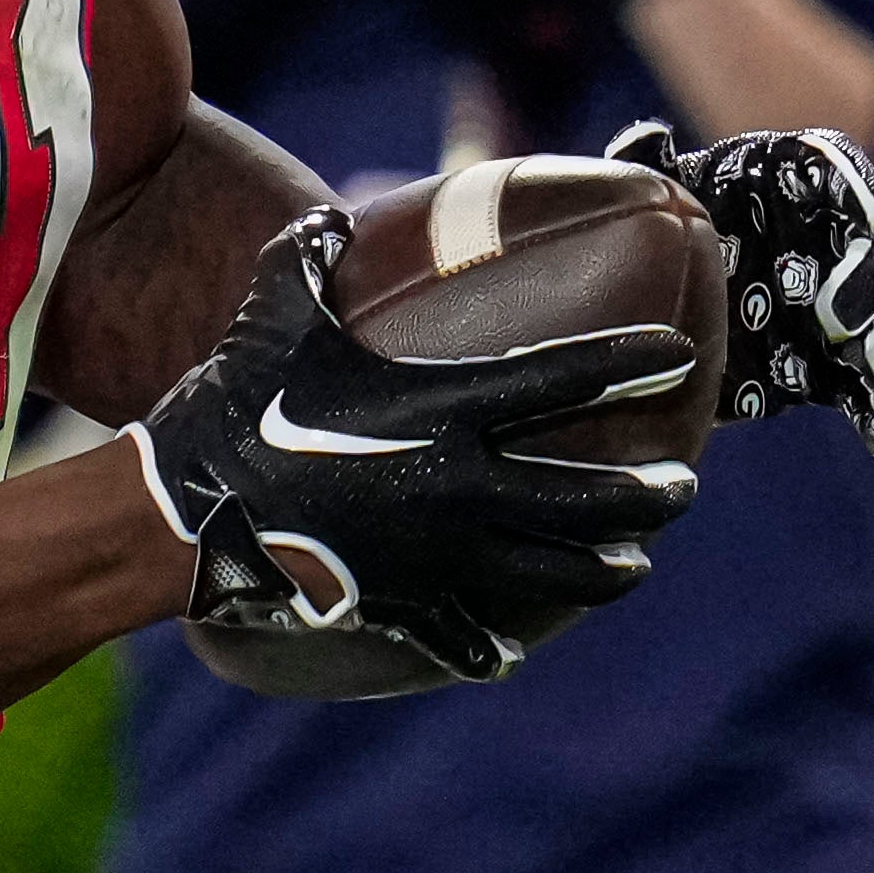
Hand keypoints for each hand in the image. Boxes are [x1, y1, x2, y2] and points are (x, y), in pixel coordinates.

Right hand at [124, 208, 703, 681]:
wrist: (190, 510)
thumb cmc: (236, 400)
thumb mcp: (275, 307)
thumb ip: (313, 256)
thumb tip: (330, 220)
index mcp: (445, 407)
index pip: (565, 376)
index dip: (630, 362)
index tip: (680, 354)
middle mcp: (462, 485)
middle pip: (586, 497)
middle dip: (648, 495)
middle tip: (683, 488)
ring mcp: (440, 553)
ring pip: (553, 573)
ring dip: (605, 571)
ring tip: (637, 567)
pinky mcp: (406, 602)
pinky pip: (463, 634)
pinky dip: (488, 646)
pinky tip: (510, 652)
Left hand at [609, 119, 873, 463]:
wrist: (652, 308)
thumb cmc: (660, 231)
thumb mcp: (650, 197)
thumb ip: (651, 167)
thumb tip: (646, 136)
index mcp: (794, 183)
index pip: (842, 170)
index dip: (858, 188)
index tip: (859, 214)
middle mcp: (831, 240)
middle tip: (835, 314)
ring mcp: (839, 306)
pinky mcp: (830, 366)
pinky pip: (868, 388)